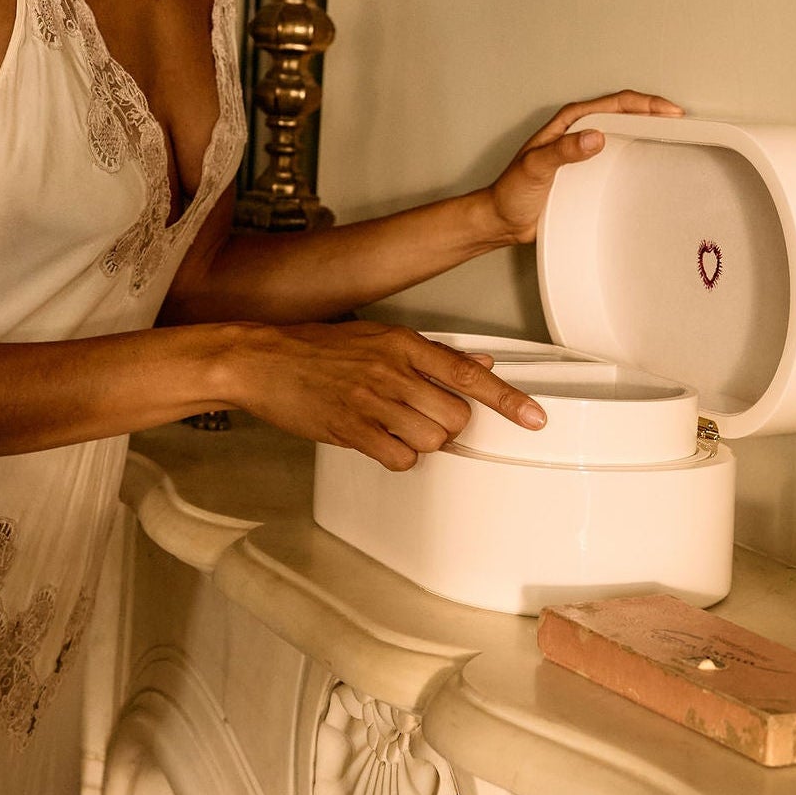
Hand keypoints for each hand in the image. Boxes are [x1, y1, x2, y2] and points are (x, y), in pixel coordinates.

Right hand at [212, 322, 547, 472]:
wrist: (261, 359)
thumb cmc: (317, 348)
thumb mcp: (377, 338)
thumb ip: (430, 355)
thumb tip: (480, 364)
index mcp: (403, 343)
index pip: (468, 373)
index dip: (507, 399)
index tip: (534, 418)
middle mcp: (392, 369)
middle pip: (455, 416)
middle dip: (450, 427)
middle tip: (425, 420)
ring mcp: (371, 400)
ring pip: (431, 440)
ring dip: (423, 443)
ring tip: (396, 429)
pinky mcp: (350, 427)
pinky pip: (398, 457)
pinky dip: (397, 457)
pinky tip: (380, 442)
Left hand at [483, 90, 682, 245]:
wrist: (503, 219)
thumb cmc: (512, 191)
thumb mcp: (535, 167)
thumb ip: (563, 151)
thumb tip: (595, 137)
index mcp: (569, 122)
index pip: (615, 104)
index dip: (645, 104)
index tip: (669, 112)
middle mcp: (580, 132)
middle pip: (626, 113)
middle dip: (655, 112)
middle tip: (682, 122)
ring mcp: (586, 150)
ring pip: (625, 132)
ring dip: (650, 131)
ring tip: (676, 136)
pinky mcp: (589, 171)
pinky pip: (619, 155)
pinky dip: (639, 153)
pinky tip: (652, 162)